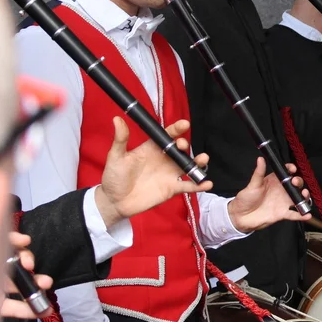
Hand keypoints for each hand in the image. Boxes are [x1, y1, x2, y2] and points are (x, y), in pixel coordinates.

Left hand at [1, 232, 52, 319]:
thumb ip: (3, 239)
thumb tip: (8, 222)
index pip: (5, 243)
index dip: (16, 239)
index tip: (26, 241)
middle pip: (14, 263)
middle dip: (29, 262)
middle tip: (32, 266)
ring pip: (17, 285)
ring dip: (36, 285)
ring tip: (47, 284)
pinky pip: (14, 307)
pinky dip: (30, 310)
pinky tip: (44, 310)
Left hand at [94, 117, 212, 226]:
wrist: (114, 201)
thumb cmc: (114, 177)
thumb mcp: (116, 157)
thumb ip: (121, 139)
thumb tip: (117, 119)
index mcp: (152, 149)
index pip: (167, 136)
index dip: (177, 129)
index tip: (184, 124)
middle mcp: (164, 160)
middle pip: (180, 150)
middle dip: (185, 146)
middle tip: (182, 146)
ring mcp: (169, 174)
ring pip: (189, 166)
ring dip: (198, 162)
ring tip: (203, 159)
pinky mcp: (172, 188)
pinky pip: (189, 186)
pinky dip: (199, 185)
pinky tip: (207, 184)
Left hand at [228, 158, 310, 232]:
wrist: (240, 217)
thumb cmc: (245, 199)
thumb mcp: (252, 185)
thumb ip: (259, 173)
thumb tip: (260, 158)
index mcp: (274, 181)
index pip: (286, 172)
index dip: (291, 169)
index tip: (292, 169)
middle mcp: (281, 191)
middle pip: (295, 184)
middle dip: (299, 182)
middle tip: (296, 182)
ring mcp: (283, 202)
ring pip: (298, 198)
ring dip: (304, 196)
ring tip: (304, 195)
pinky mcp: (283, 213)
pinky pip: (295, 214)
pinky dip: (302, 215)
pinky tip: (307, 215)